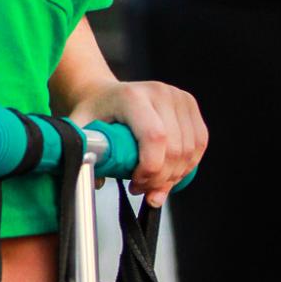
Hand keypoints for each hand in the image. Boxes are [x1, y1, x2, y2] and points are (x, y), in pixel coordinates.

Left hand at [70, 78, 207, 206]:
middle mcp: (159, 92)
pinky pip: (200, 142)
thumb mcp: (80, 131)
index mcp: (131, 96)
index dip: (151, 168)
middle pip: (175, 148)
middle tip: (141, 189)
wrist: (105, 94)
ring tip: (153, 183)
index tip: (135, 184)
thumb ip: (85, 155)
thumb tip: (99, 182)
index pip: (155, 137)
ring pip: (190, 149)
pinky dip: (188, 165)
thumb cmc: (93, 114)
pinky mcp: (189, 103)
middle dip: (160, 179)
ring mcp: (177, 96)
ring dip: (174, 176)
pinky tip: (170, 174)